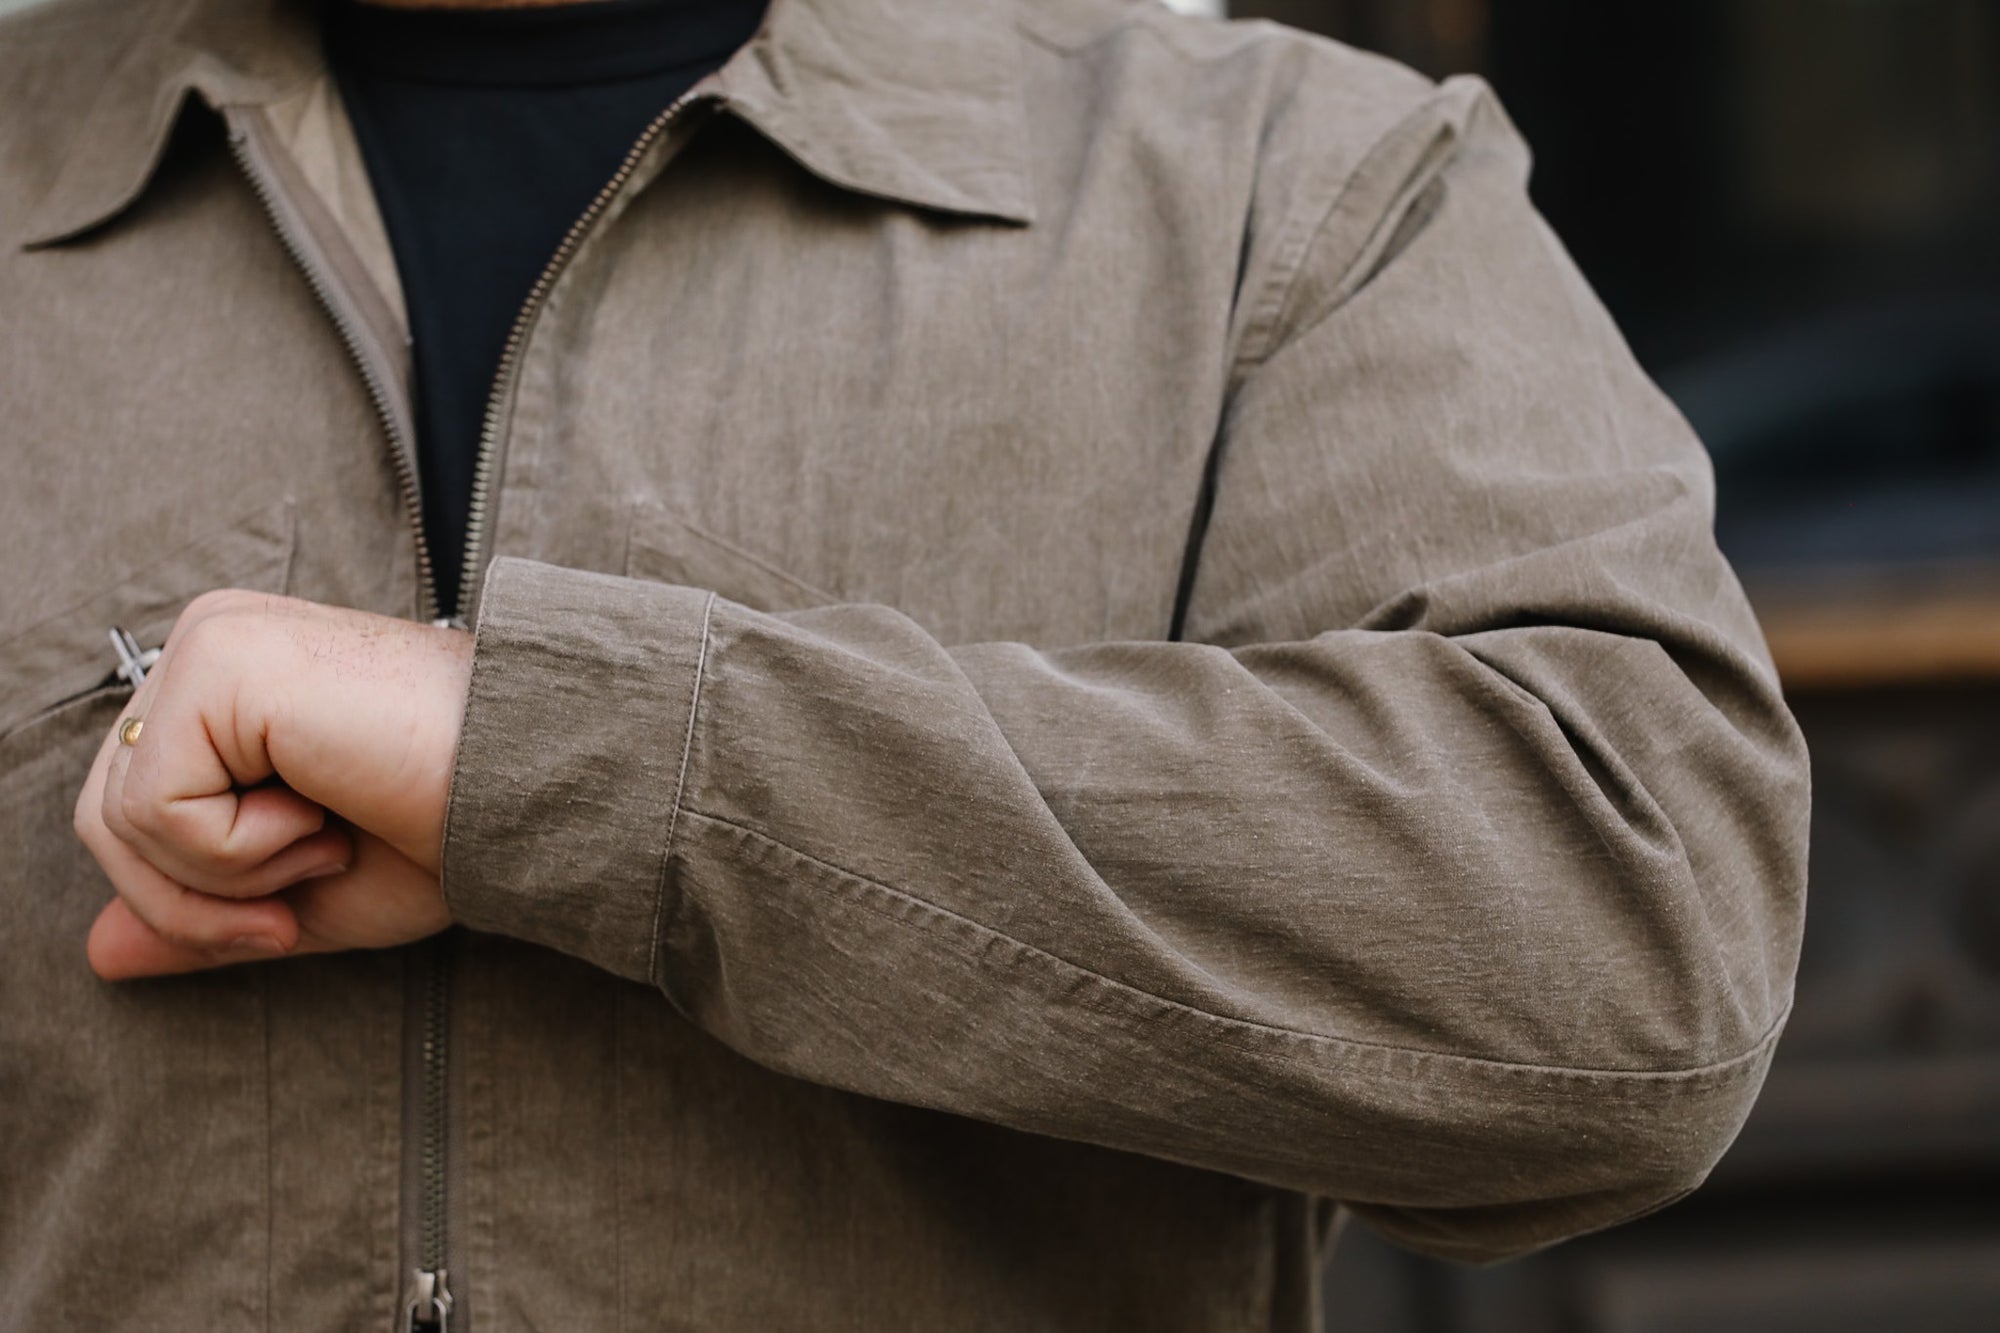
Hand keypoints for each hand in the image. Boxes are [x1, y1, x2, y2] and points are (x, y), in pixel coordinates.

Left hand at [73, 590, 474, 979]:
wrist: (538, 788)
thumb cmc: (453, 823)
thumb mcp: (310, 888)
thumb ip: (205, 910)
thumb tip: (97, 953)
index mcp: (233, 683)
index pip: (133, 808)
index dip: (193, 898)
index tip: (288, 920)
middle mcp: (213, 643)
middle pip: (107, 815)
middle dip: (193, 902)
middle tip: (293, 908)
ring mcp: (214, 641)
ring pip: (119, 816)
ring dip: (227, 876)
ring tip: (324, 842)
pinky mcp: (224, 660)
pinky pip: (155, 804)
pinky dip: (237, 849)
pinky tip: (323, 812)